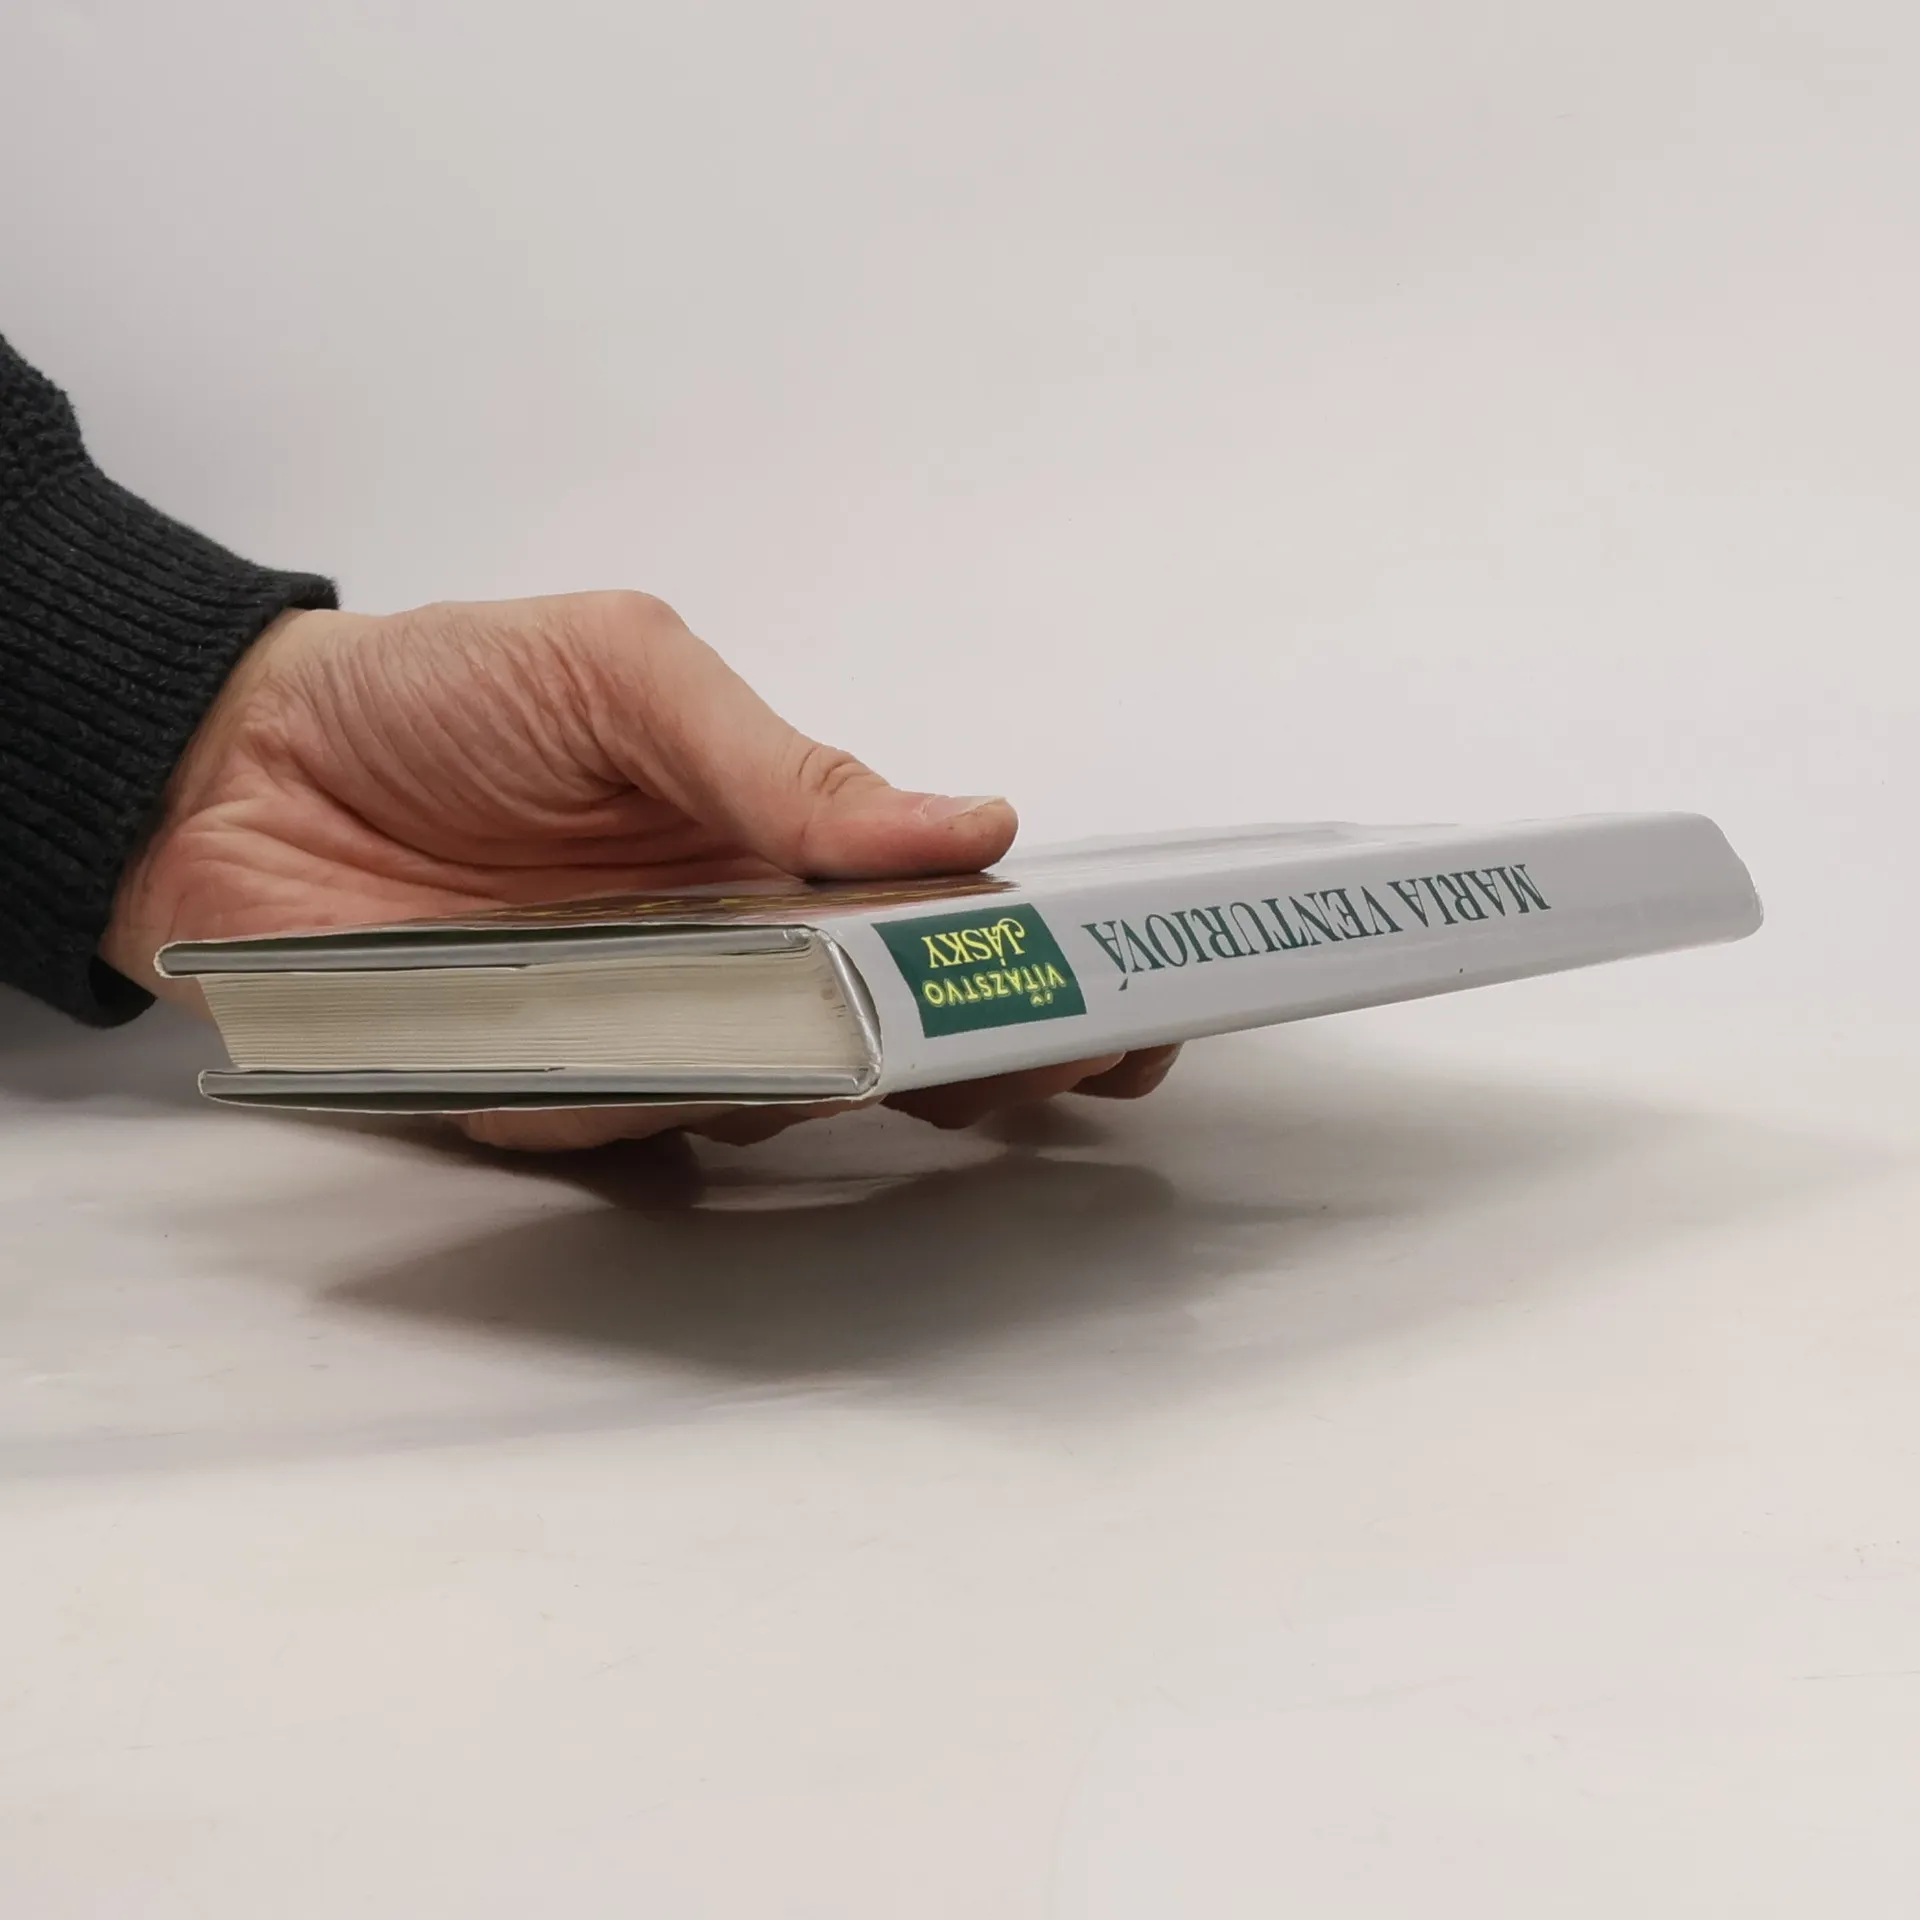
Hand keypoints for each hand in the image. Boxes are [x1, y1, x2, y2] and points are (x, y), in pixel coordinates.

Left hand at [103, 593, 1177, 1148]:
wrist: (231, 760)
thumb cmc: (438, 696)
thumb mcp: (626, 675)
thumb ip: (785, 762)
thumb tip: (967, 824)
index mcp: (773, 854)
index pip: (937, 927)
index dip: (1034, 972)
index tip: (1125, 1007)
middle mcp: (725, 960)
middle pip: (886, 1042)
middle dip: (979, 1061)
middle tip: (1046, 1063)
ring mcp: (636, 1035)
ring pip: (763, 1100)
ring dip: (795, 1080)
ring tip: (784, 1035)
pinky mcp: (535, 1094)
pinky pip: (610, 1126)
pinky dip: (614, 1105)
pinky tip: (565, 1065)